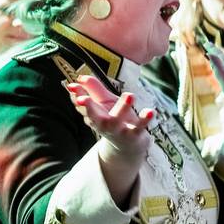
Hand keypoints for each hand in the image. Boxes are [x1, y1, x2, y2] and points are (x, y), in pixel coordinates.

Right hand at [66, 75, 154, 206]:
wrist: (128, 146)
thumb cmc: (113, 120)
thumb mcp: (103, 104)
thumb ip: (93, 89)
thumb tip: (80, 77)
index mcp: (93, 116)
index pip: (81, 105)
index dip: (76, 96)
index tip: (72, 86)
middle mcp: (103, 123)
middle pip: (93, 116)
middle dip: (87, 107)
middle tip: (82, 98)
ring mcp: (118, 129)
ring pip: (117, 120)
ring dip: (122, 107)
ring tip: (129, 95)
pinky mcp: (134, 134)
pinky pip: (140, 126)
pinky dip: (145, 119)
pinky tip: (151, 111)